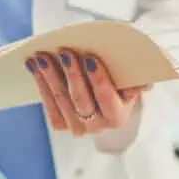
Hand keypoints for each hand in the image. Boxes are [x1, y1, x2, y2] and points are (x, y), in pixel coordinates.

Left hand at [25, 48, 150, 135]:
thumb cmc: (120, 82)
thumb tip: (144, 83)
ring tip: (42, 56)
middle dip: (72, 73)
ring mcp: (77, 127)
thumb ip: (137, 80)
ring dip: (49, 75)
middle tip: (64, 52)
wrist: (104, 98)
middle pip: (81, 99)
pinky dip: (40, 82)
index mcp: (118, 117)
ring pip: (61, 99)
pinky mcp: (60, 124)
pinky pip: (48, 103)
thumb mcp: (132, 80)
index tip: (91, 58)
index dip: (99, 78)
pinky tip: (33, 66)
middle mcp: (97, 126)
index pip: (106, 97)